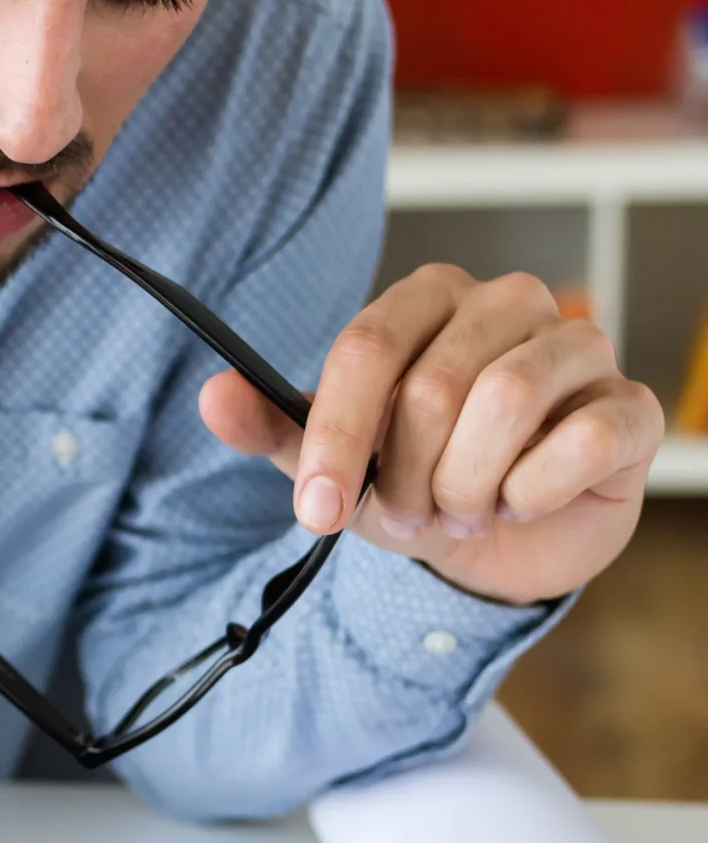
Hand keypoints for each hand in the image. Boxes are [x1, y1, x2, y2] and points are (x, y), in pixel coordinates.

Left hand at [200, 264, 664, 604]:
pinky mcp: (629, 406)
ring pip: (507, 405)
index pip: (367, 348)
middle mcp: (508, 303)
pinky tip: (524, 503)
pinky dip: (535, 493)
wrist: (502, 543)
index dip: (336, 437)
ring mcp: (579, 347)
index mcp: (429, 299)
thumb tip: (213, 395)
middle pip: (432, 386)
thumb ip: (274, 427)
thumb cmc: (418, 481)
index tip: (316, 512)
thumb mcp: (335, 465)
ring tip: (465, 509)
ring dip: (467, 487)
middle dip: (405, 477)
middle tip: (408, 513)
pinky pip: (581, 442)